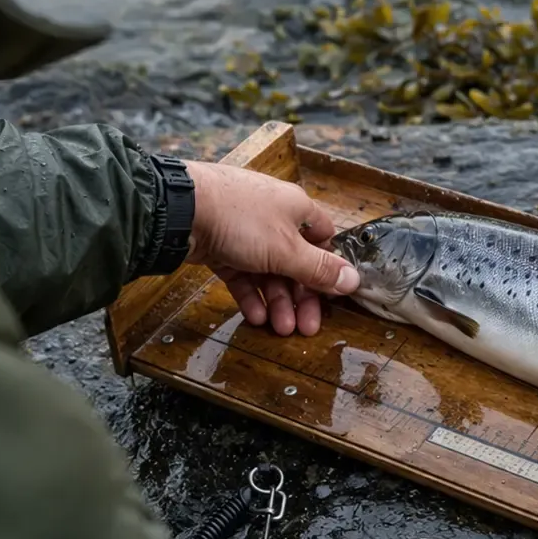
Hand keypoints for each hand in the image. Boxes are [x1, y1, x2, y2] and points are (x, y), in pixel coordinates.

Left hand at [183, 162, 359, 336]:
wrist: (182, 210)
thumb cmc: (242, 220)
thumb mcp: (287, 250)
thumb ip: (320, 269)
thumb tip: (354, 280)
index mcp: (297, 209)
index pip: (323, 239)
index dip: (328, 268)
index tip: (331, 296)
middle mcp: (273, 218)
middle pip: (296, 262)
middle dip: (301, 297)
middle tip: (306, 327)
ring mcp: (245, 232)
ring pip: (268, 272)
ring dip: (276, 302)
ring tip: (280, 329)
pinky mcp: (221, 246)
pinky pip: (242, 274)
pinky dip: (250, 295)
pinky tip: (255, 317)